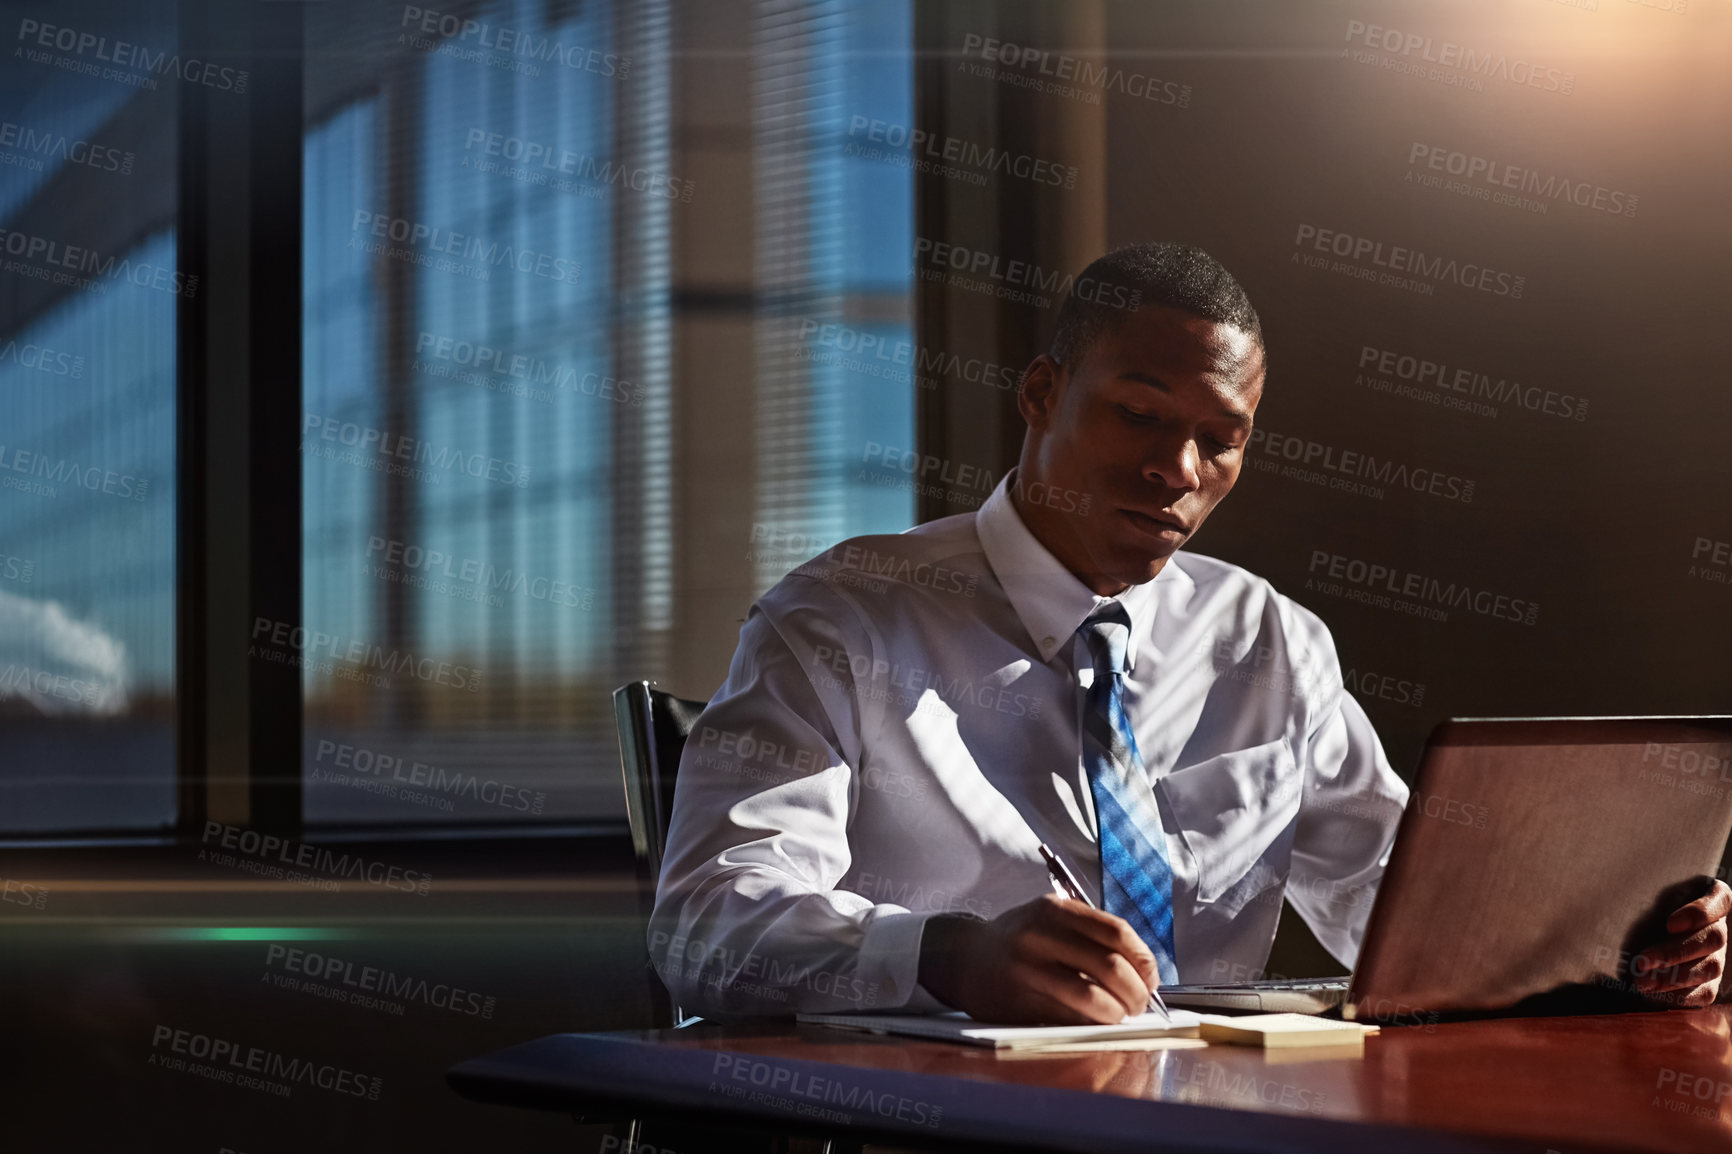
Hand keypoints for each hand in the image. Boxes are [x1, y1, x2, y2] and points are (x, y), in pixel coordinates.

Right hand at [916, 894, 1157, 1023]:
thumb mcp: (1049, 920)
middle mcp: (1039, 934)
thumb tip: (1142, 974)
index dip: (1144, 960)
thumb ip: (1089, 936)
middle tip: (1139, 1006)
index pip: (1116, 932)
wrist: (962, 958)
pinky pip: (1067, 1017)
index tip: (1151, 979)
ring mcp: (1026, 968)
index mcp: (1054, 909)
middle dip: (1136, 993)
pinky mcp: (1017, 1001)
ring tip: (1119, 1017)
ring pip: (1091, 997)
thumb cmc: (1018, 942)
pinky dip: (1090, 1024)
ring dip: (1116, 1013)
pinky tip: (1093, 1024)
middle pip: (1109, 966)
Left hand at [1631, 879, 1730, 1007]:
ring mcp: (1718, 956)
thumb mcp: (1641, 894)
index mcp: (1711, 897)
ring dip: (1675, 977)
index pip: (1720, 900)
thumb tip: (1613, 895)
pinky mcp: (1710, 982)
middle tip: (1642, 960)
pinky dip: (1680, 996)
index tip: (1670, 924)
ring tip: (1642, 982)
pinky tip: (1656, 996)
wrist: (1633, 934)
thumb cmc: (1636, 905)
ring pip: (1709, 968)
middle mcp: (1718, 927)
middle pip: (1712, 938)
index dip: (1700, 913)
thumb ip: (1640, 893)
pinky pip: (1705, 992)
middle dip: (1674, 952)